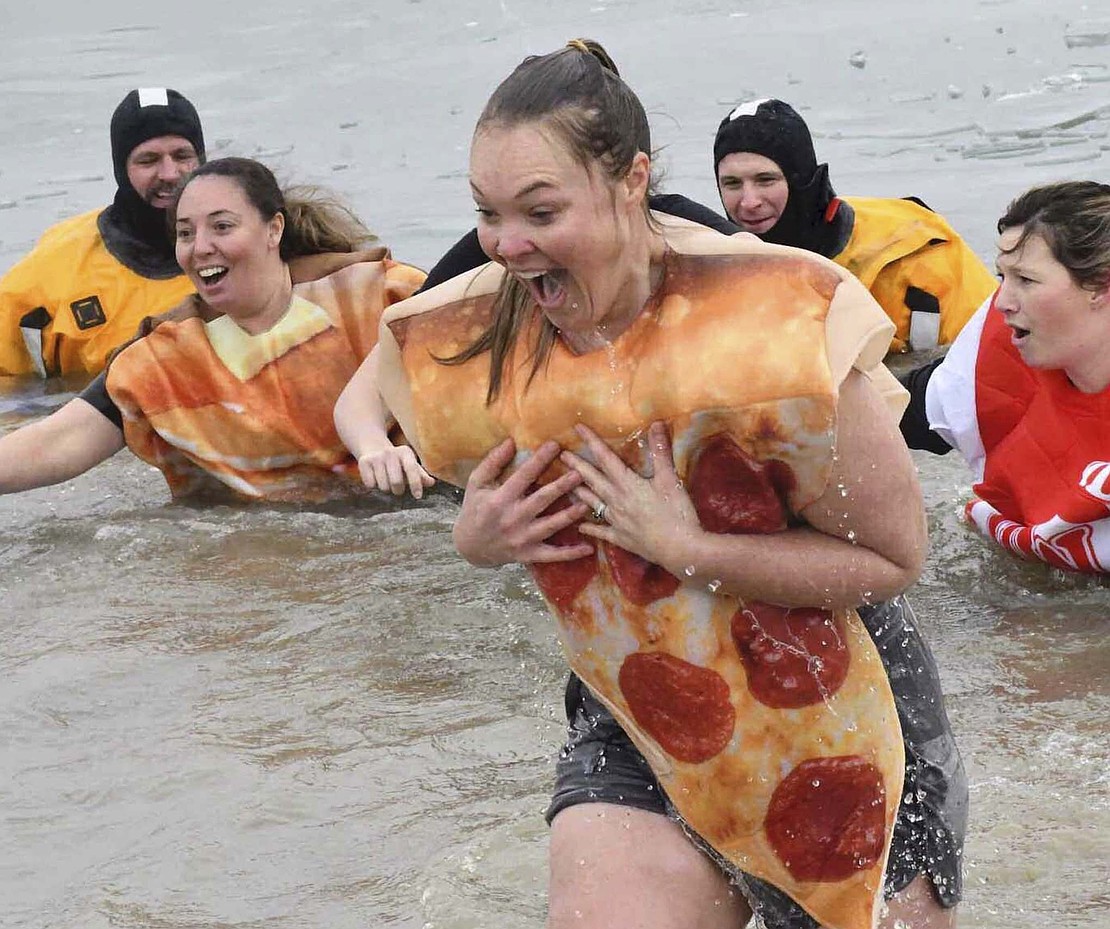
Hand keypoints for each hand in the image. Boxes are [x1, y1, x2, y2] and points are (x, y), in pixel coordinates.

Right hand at [357, 442, 434, 498]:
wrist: (373, 448)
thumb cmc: (398, 462)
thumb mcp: (410, 464)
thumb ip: (421, 475)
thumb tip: (431, 482)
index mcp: (405, 452)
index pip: (412, 469)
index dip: (415, 484)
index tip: (418, 496)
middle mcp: (390, 452)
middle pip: (396, 482)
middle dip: (398, 490)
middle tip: (398, 488)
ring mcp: (376, 457)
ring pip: (383, 486)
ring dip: (386, 488)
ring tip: (386, 481)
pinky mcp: (363, 462)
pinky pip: (370, 484)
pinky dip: (374, 485)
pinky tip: (375, 477)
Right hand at [453, 438, 591, 566]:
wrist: (469, 547)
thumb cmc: (474, 509)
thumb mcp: (476, 483)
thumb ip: (493, 462)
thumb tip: (510, 441)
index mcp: (500, 499)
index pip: (523, 476)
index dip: (540, 460)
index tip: (556, 444)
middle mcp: (512, 519)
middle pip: (541, 500)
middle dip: (561, 486)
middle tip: (580, 473)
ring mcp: (521, 539)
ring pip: (550, 526)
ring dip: (569, 515)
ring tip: (586, 504)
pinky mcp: (528, 554)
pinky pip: (552, 555)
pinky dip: (570, 554)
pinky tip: (588, 548)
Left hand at [561, 422, 701, 570]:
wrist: (680, 549)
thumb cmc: (676, 512)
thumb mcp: (670, 479)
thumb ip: (661, 451)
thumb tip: (656, 423)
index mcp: (627, 484)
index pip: (605, 457)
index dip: (591, 441)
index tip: (577, 428)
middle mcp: (616, 500)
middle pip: (592, 479)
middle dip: (577, 466)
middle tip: (562, 456)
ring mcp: (616, 521)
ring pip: (592, 503)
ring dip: (578, 492)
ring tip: (564, 484)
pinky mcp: (621, 538)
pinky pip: (601, 531)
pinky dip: (590, 527)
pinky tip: (580, 527)